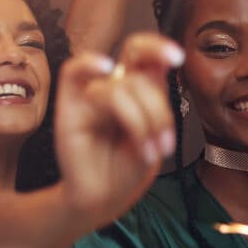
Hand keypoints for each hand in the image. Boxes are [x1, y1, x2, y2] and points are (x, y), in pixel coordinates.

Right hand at [54, 33, 180, 226]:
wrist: (104, 199)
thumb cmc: (128, 168)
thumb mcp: (155, 134)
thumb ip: (156, 99)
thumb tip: (160, 66)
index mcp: (137, 87)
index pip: (144, 54)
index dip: (159, 47)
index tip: (178, 58)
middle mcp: (114, 85)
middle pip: (136, 68)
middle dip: (157, 105)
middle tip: (165, 142)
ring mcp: (90, 93)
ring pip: (120, 87)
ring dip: (142, 122)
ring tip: (148, 152)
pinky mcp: (68, 106)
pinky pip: (73, 71)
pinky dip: (91, 64)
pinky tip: (105, 69)